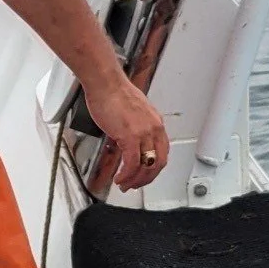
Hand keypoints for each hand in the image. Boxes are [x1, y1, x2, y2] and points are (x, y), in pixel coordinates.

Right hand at [83, 74, 169, 190]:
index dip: (154, 168)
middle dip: (146, 179)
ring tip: (124, 185)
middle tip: (135, 185)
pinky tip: (119, 178)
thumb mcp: (134, 111)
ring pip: (146, 167)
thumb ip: (136, 126)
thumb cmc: (114, 92)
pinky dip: (126, 175)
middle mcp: (154, 128)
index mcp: (155, 122)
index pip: (162, 152)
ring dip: (135, 180)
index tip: (144, 174)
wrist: (105, 82)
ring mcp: (144, 133)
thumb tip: (130, 140)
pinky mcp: (130, 137)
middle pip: (158, 163)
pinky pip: (131, 164)